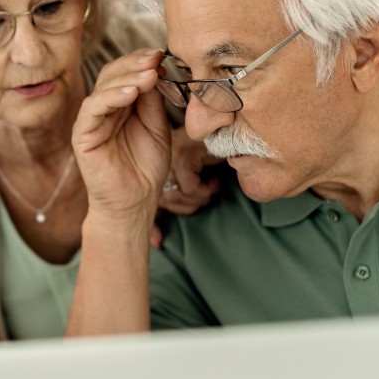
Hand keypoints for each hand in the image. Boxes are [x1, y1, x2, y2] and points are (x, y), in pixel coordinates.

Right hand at [73, 48, 170, 219]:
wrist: (135, 202)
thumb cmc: (146, 167)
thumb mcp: (157, 127)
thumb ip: (154, 101)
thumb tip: (156, 69)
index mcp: (121, 104)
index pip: (127, 73)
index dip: (142, 61)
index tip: (162, 54)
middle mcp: (104, 108)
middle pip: (113, 74)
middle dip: (135, 64)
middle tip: (155, 58)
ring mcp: (91, 120)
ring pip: (103, 87)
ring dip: (127, 78)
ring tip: (149, 75)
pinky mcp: (82, 134)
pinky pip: (93, 108)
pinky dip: (112, 97)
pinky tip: (131, 93)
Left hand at [150, 128, 223, 246]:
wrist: (232, 135)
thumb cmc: (213, 161)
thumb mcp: (190, 186)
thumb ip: (171, 208)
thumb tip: (156, 243)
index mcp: (152, 167)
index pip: (147, 201)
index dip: (152, 225)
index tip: (157, 242)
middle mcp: (155, 159)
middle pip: (165, 202)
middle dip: (190, 205)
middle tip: (207, 194)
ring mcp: (168, 155)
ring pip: (177, 196)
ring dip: (201, 197)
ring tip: (212, 185)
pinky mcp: (183, 154)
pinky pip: (190, 188)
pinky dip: (206, 189)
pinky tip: (214, 179)